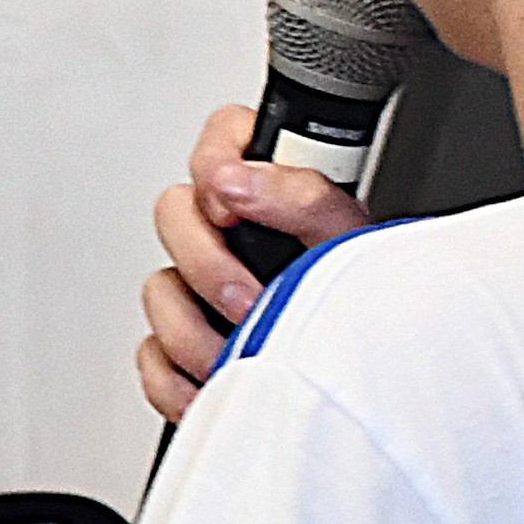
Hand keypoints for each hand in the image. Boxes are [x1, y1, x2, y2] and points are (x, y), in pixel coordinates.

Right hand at [135, 100, 373, 418]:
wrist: (359, 386)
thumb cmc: (370, 308)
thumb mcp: (350, 244)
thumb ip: (303, 198)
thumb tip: (241, 181)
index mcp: (277, 188)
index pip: (225, 137)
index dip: (215, 164)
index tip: (232, 209)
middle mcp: (233, 232)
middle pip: (173, 213)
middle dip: (206, 266)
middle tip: (249, 299)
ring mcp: (202, 288)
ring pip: (158, 290)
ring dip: (195, 333)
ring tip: (242, 352)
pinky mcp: (184, 345)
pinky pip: (153, 356)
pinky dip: (180, 379)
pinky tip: (219, 381)